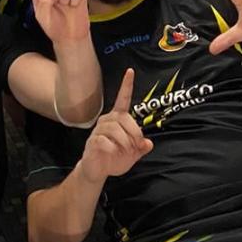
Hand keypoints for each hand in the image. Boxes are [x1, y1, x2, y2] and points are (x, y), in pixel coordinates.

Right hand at [79, 69, 152, 184]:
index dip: (126, 85)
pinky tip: (112, 153)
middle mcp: (107, 120)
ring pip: (115, 129)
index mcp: (118, 119)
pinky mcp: (92, 141)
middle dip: (134, 133)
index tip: (130, 71)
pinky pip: (104, 140)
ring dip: (125, 142)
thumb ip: (141, 148)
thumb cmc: (114, 158)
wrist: (97, 171)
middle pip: (124, 118)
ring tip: (126, 151)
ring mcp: (98, 130)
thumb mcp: (132, 154)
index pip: (122, 99)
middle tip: (136, 146)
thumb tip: (149, 143)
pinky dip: (112, 148)